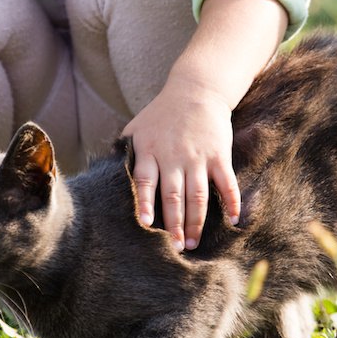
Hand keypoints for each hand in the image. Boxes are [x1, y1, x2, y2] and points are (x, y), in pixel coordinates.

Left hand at [123, 75, 240, 251]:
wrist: (196, 89)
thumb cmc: (162, 113)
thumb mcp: (136, 127)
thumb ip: (122, 150)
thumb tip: (104, 173)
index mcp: (150, 151)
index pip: (145, 180)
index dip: (145, 202)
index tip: (145, 223)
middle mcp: (173, 156)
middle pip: (174, 195)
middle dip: (174, 224)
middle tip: (175, 248)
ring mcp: (197, 156)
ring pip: (198, 195)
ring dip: (196, 222)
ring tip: (193, 243)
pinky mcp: (219, 154)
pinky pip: (226, 182)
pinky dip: (231, 202)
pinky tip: (233, 221)